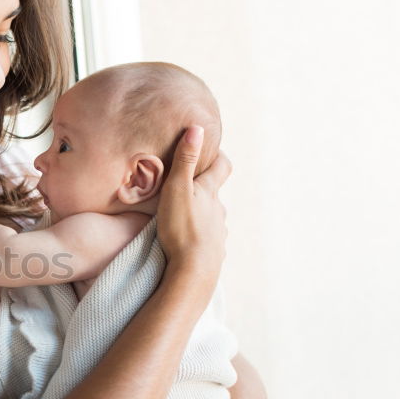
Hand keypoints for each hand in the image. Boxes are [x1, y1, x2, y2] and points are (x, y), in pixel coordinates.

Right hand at [156, 127, 230, 277]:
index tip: (209, 148)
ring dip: (200, 212)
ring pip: (211, 216)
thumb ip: (185, 160)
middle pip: (215, 193)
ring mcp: (218, 232)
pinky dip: (198, 234)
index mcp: (210, 192)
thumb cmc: (182, 227)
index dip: (217, 155)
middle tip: (186, 184)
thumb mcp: (177, 189)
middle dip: (204, 186)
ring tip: (181, 214)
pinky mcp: (213, 251)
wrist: (194, 270)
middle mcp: (218, 210)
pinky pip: (207, 238)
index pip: (222, 166)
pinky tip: (186, 240)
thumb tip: (198, 128)